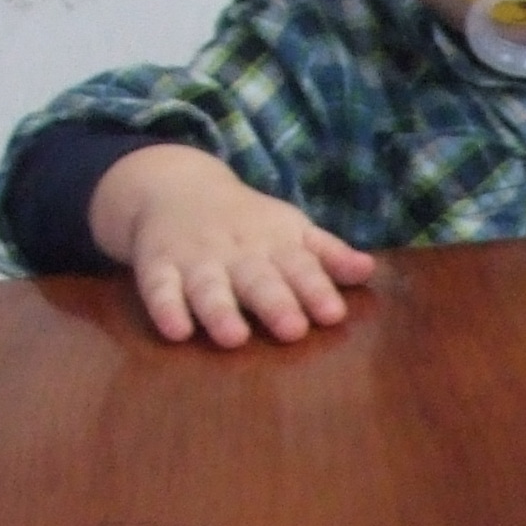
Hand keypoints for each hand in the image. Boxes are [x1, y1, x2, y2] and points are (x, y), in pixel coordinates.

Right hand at [86, 145, 376, 347]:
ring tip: (234, 337)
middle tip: (292, 330)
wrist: (175, 187)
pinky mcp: (158, 266)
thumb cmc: (250, 225)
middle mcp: (237, 252)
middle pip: (257, 278)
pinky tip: (176, 331)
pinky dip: (165, 308)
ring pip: (208, 286)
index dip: (315, 289)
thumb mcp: (292, 232)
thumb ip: (328, 255)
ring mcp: (195, 259)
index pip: (300, 265)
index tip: (332, 313)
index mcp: (275, 244)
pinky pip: (158, 287)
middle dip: (275, 303)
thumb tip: (367, 270)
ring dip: (220, 311)